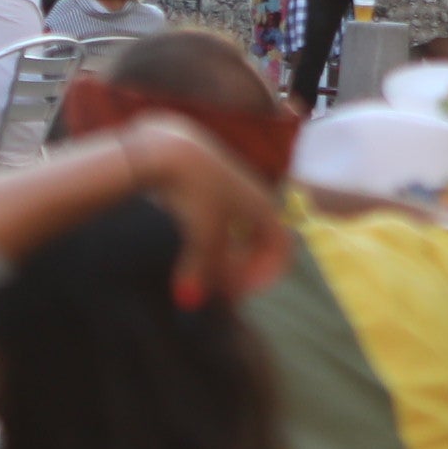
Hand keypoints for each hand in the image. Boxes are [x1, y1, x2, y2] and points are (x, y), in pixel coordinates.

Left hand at [119, 116, 291, 308]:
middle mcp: (252, 196)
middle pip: (259, 241)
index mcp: (264, 207)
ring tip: (203, 272)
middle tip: (221, 287)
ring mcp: (229, 188)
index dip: (265, 275)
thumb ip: (201, 271)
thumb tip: (189, 300)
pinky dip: (209, 239)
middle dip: (243, 268)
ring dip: (225, 255)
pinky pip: (218, 218)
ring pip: (236, 230)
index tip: (239, 292)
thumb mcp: (203, 236)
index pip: (281, 249)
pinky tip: (189, 247)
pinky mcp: (206, 184)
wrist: (166, 147)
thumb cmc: (195, 191)